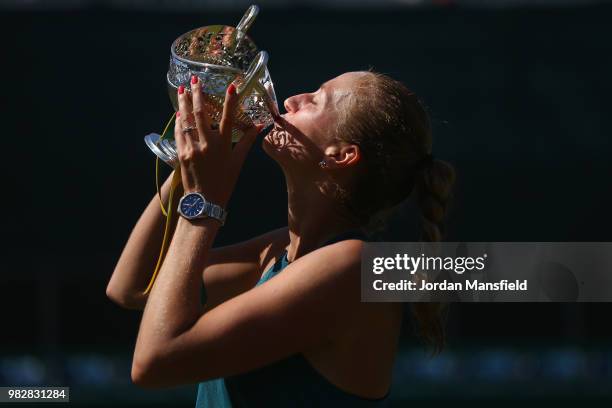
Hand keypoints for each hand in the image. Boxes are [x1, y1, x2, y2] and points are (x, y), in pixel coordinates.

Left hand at [174, 76, 263, 206]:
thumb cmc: (224, 182)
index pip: (228, 118)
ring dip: (184, 104)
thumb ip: (247, 142)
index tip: (230, 86)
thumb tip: (258, 127)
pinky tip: (178, 113)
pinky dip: (179, 121)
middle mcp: (207, 144)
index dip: (230, 101)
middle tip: (194, 80)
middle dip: (198, 95)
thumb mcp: (238, 162)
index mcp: (223, 145)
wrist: (204, 202)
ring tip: (182, 90)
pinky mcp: (181, 154)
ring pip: (186, 121)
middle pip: (201, 114)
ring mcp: (192, 148)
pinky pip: (179, 133)